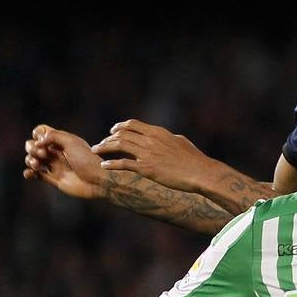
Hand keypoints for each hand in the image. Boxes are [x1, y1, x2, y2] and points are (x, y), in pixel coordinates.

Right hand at [24, 125, 105, 199]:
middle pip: (33, 146)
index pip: (42, 133)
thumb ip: (53, 136)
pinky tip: (30, 173)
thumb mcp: (71, 142)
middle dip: (32, 148)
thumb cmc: (87, 159)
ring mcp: (54, 165)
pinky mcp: (53, 179)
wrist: (97, 181)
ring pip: (33, 159)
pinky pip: (35, 174)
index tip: (42, 140)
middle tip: (43, 154)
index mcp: (62, 141)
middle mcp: (57, 152)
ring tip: (36, 165)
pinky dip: (28, 173)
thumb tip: (37, 141)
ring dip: (30, 160)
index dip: (37, 135)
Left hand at [92, 119, 213, 191]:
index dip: (120, 126)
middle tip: (100, 144)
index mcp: (158, 132)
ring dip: (104, 148)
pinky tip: (104, 165)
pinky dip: (111, 164)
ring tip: (96, 151)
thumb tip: (166, 136)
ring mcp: (147, 154)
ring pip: (119, 146)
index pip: (132, 124)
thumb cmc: (194, 159)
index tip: (113, 131)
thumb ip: (169, 138)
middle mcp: (150, 140)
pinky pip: (123, 164)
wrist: (200, 172)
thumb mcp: (181, 142)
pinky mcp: (147, 168)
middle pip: (122, 134)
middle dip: (108, 138)